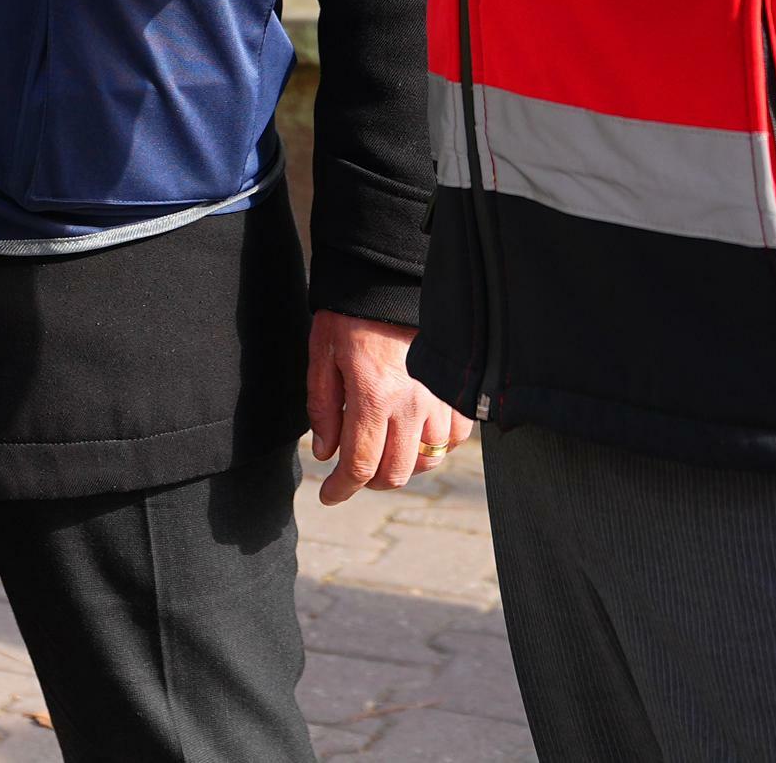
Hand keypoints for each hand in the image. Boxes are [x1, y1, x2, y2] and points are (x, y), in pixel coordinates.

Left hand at [305, 311, 468, 503]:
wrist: (389, 279)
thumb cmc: (350, 315)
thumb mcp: (321, 356)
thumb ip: (322, 408)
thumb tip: (326, 453)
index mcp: (373, 395)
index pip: (359, 464)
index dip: (341, 489)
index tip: (329, 495)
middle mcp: (411, 403)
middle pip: (395, 472)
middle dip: (369, 481)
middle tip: (352, 471)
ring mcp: (439, 398)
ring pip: (427, 460)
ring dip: (401, 465)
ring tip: (382, 451)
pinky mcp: (454, 391)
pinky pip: (453, 439)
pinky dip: (433, 447)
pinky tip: (413, 435)